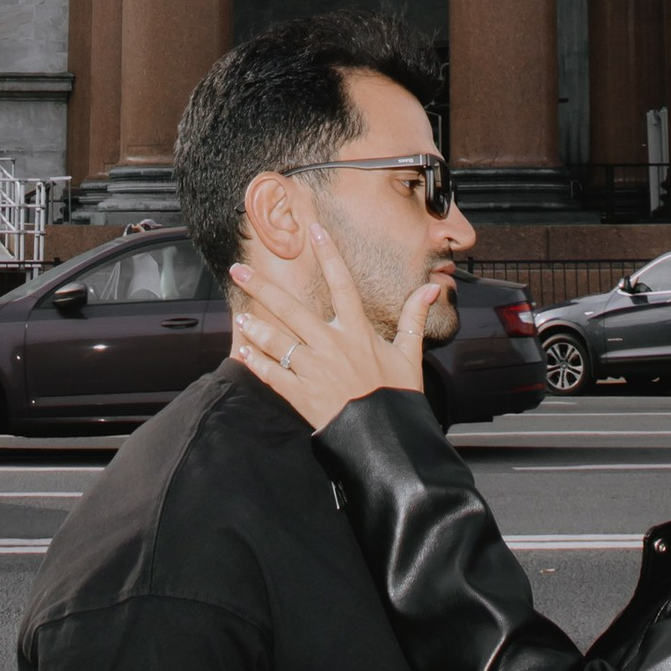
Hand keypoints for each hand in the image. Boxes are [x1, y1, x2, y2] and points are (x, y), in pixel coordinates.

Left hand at [230, 228, 436, 430]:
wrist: (387, 440)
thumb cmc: (398, 397)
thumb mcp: (410, 355)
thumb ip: (414, 318)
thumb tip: (431, 288)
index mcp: (358, 332)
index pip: (342, 284)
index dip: (329, 254)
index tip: (314, 230)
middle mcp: (332, 346)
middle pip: (291, 309)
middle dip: (263, 287)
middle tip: (239, 269)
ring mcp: (314, 371)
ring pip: (277, 342)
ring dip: (256, 327)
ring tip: (240, 316)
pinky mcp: (302, 396)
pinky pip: (273, 375)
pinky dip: (257, 364)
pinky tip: (243, 352)